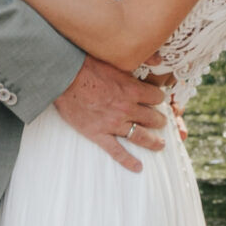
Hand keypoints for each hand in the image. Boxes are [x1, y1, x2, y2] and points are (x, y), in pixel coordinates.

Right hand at [54, 54, 170, 171]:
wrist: (63, 78)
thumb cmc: (86, 65)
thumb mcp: (115, 58)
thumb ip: (141, 59)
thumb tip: (160, 60)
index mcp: (131, 90)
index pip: (156, 97)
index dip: (159, 98)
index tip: (158, 99)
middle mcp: (126, 108)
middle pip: (152, 118)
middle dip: (160, 121)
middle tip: (162, 123)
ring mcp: (113, 123)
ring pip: (140, 136)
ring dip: (153, 142)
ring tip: (160, 145)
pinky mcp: (98, 134)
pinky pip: (117, 152)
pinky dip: (128, 161)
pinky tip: (138, 167)